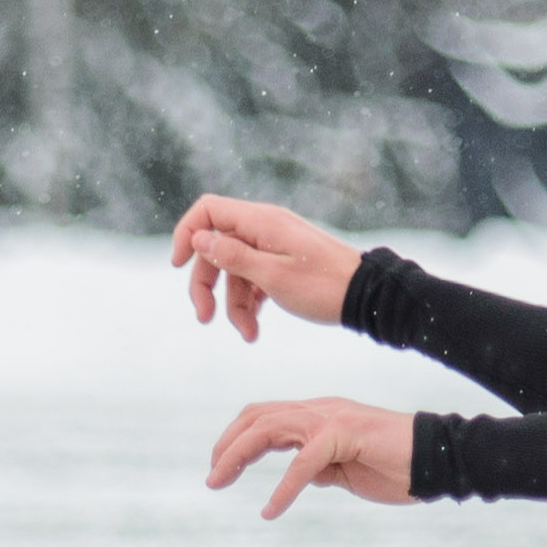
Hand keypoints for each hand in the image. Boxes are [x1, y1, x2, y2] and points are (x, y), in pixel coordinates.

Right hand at [172, 196, 363, 342]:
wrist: (369, 298)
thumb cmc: (325, 287)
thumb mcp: (273, 276)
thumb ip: (233, 256)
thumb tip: (199, 238)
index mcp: (261, 222)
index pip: (208, 210)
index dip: (187, 234)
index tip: (178, 266)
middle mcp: (264, 229)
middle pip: (216, 248)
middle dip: (207, 284)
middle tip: (205, 318)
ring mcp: (274, 247)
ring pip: (235, 271)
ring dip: (233, 305)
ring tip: (248, 335)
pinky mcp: (283, 265)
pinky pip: (254, 280)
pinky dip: (251, 303)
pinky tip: (257, 327)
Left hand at [209, 396, 417, 517]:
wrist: (438, 458)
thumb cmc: (398, 466)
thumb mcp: (348, 470)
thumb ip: (323, 468)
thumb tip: (299, 477)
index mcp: (318, 416)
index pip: (264, 416)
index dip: (235, 439)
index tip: (218, 468)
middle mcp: (319, 410)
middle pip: (256, 416)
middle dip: (226, 445)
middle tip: (211, 479)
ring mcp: (331, 418)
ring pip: (268, 428)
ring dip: (237, 456)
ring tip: (219, 482)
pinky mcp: (345, 433)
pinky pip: (303, 462)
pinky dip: (283, 488)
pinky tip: (270, 511)